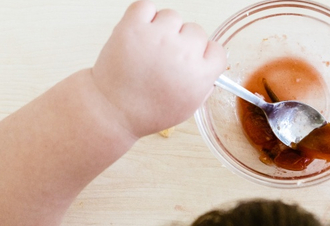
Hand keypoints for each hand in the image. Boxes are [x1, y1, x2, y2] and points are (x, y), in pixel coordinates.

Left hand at [91, 1, 225, 136]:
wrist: (113, 111)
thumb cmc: (148, 112)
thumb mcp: (188, 108)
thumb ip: (204, 85)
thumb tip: (209, 65)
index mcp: (200, 75)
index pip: (217, 50)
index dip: (204, 55)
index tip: (193, 60)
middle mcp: (182, 53)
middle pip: (196, 31)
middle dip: (183, 42)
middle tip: (165, 57)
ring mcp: (158, 37)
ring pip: (172, 16)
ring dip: (163, 28)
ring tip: (149, 47)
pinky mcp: (133, 27)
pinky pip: (147, 6)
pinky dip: (143, 16)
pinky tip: (140, 34)